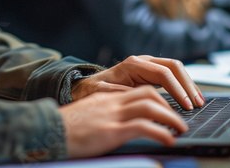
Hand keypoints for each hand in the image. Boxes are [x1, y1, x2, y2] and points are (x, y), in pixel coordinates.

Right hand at [59, 85, 188, 157]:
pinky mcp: (111, 131)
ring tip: (181, 129)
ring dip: (171, 117)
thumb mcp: (90, 116)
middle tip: (182, 116)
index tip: (173, 108)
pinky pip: (143, 126)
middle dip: (171, 102)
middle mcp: (112, 101)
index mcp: (107, 97)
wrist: (46, 133)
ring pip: (151, 105)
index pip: (141, 88)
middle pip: (149, 91)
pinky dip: (161, 132)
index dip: (161, 97)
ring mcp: (111, 115)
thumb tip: (125, 124)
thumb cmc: (66, 130)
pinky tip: (169, 140)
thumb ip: (107, 114)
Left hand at [71, 55, 203, 108]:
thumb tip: (139, 96)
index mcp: (133, 64)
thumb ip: (120, 93)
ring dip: (189, 84)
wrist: (87, 87)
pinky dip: (183, 86)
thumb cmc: (93, 90)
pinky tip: (190, 98)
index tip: (185, 104)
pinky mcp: (151, 73)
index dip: (177, 89)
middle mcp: (143, 61)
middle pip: (173, 67)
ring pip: (176, 69)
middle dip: (188, 85)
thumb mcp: (102, 92)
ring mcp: (148, 66)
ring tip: (199, 101)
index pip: (162, 73)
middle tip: (198, 103)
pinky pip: (172, 76)